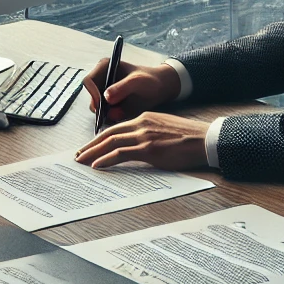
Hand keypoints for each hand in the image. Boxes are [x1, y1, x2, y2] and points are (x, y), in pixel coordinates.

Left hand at [74, 112, 209, 170]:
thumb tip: (137, 146)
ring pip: (111, 142)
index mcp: (145, 118)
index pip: (116, 127)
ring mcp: (144, 135)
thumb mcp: (164, 129)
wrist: (205, 138)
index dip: (100, 138)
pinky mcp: (149, 148)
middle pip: (108, 133)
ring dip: (93, 152)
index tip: (90, 146)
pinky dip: (106, 159)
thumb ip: (149, 133)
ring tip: (81, 161)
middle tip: (78, 154)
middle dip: (91, 145)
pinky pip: (121, 153)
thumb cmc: (189, 137)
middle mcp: (141, 123)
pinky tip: (97, 165)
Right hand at [82, 59, 180, 128]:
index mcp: (104, 67)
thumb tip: (106, 98)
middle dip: (100, 107)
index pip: (88, 81)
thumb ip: (122, 88)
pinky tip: (124, 114)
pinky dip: (111, 117)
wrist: (161, 88)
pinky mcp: (109, 103)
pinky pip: (104, 114)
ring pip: (97, 107)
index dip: (92, 94)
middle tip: (115, 113)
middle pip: (91, 96)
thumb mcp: (138, 81)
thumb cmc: (150, 79)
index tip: (102, 106)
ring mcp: (104, 91)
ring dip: (107, 114)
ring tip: (123, 112)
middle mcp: (101, 79)